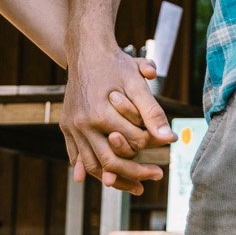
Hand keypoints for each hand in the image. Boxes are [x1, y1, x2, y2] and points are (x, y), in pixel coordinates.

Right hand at [61, 45, 175, 193]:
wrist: (85, 49)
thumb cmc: (115, 64)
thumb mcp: (137, 84)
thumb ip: (152, 112)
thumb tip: (170, 139)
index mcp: (100, 114)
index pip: (132, 143)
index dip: (151, 145)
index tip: (165, 146)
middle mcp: (82, 124)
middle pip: (110, 162)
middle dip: (135, 173)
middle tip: (156, 176)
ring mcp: (71, 126)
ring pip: (91, 165)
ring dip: (114, 178)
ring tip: (135, 185)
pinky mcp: (65, 125)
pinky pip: (76, 156)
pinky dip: (90, 169)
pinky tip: (107, 177)